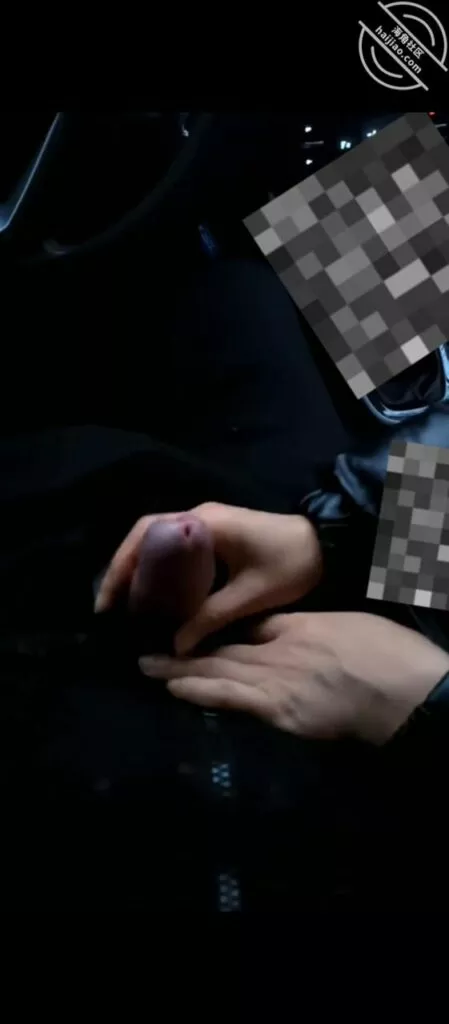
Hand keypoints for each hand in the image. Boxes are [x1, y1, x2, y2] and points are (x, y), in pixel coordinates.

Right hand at [95, 502, 322, 654]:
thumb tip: (176, 648)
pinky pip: (179, 550)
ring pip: (161, 543)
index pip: (147, 534)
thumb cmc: (292, 564)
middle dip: (125, 570)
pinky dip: (163, 570)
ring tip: (128, 606)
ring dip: (142, 570)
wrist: (330, 546)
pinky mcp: (219, 536)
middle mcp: (200, 517)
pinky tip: (159, 598)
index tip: (108, 599)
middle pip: (147, 537)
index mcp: (204, 523)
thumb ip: (211, 618)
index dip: (121, 565)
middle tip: (112, 608)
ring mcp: (210, 524)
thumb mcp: (250, 596)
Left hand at [139, 611, 448, 744]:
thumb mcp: (348, 626)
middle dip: (184, 647)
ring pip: (219, 672)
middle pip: (223, 648)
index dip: (217, 629)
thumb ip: (312, 630)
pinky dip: (201, 692)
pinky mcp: (279, 713)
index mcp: (297, 627)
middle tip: (146, 644)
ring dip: (179, 670)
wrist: (404, 691)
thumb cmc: (386, 655)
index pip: (248, 627)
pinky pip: (232, 700)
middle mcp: (277, 651)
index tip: (191, 632)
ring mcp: (276, 682)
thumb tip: (292, 636)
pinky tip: (176, 690)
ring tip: (147, 666)